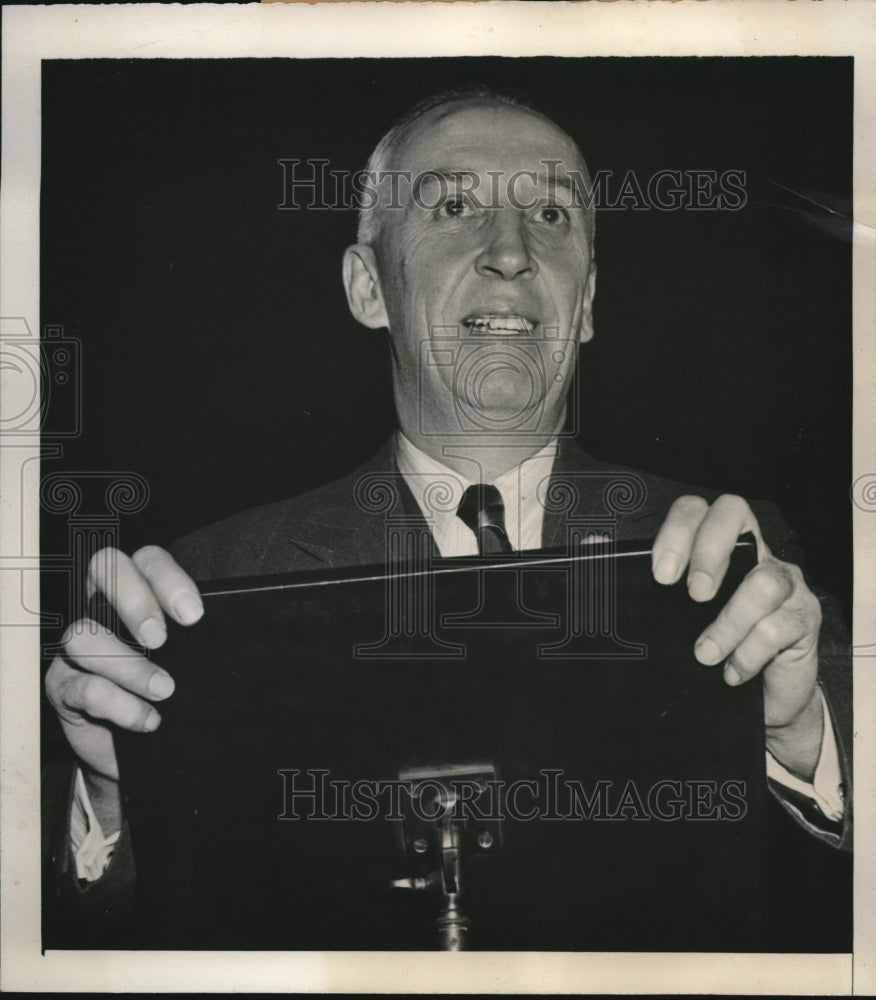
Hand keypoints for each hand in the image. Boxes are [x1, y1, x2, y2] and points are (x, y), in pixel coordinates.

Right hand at [45, 546, 202, 828]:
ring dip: (128, 665)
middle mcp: (102, 606)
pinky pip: (81, 687)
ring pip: (83, 635)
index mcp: (139, 590)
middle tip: (160, 640)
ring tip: (164, 690)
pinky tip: (148, 719)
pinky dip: (119, 704)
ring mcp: (77, 646)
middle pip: (104, 569)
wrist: (139, 750)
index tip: (193, 616)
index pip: (148, 561)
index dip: (168, 580)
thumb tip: (233, 640)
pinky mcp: (62, 686)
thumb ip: (200, 641)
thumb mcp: (190, 660)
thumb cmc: (171, 693)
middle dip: (134, 602)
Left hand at [651, 495, 823, 780]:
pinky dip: (749, 654)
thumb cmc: (706, 648)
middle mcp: (751, 553)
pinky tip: (731, 672)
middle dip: (709, 551)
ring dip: (728, 623)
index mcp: (714, 545)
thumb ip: (637, 585)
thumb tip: (592, 547)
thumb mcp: (668, 618)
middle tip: (693, 595)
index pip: (697, 510)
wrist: (757, 700)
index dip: (678, 531)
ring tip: (704, 654)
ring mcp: (783, 582)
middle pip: (735, 513)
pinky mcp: (804, 618)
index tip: (661, 574)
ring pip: (764, 580)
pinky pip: (780, 626)